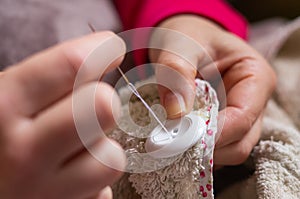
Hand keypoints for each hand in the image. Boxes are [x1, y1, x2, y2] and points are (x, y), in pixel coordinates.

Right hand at [0, 32, 125, 198]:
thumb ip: (51, 79)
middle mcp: (24, 153)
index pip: (72, 65)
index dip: (102, 48)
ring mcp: (46, 193)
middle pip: (103, 107)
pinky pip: (103, 190)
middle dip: (104, 101)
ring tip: (73, 151)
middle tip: (92, 104)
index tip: (110, 48)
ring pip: (112, 157)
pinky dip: (93, 179)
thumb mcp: (7, 100)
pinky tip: (68, 176)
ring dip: (100, 149)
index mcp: (3, 108)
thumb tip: (103, 55)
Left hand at [150, 15, 275, 165]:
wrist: (185, 40)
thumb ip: (178, 75)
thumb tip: (176, 114)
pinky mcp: (225, 125)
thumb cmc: (189, 38)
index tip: (181, 137)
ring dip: (201, 153)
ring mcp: (241, 117)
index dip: (214, 133)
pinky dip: (198, 152)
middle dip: (208, 148)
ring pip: (229, 151)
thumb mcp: (180, 47)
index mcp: (256, 77)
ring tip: (173, 140)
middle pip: (240, 142)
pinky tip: (179, 140)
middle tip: (173, 143)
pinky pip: (217, 149)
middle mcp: (254, 102)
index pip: (243, 117)